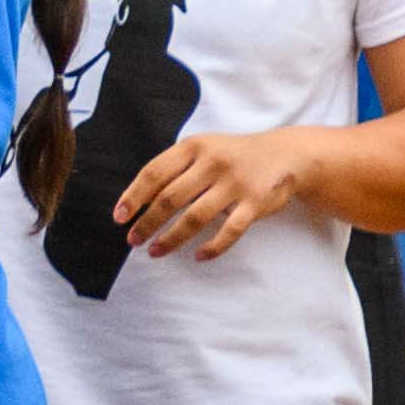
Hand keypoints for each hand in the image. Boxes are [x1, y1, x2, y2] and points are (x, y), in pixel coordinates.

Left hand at [113, 125, 313, 262]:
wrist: (284, 154)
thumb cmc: (232, 155)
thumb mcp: (203, 150)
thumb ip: (175, 168)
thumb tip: (138, 200)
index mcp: (194, 147)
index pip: (154, 172)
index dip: (133, 197)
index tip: (119, 217)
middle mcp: (212, 162)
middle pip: (170, 198)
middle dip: (147, 223)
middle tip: (133, 240)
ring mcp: (235, 183)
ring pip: (195, 218)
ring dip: (171, 238)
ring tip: (155, 251)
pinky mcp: (255, 203)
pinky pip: (230, 231)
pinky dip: (212, 247)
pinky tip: (198, 256)